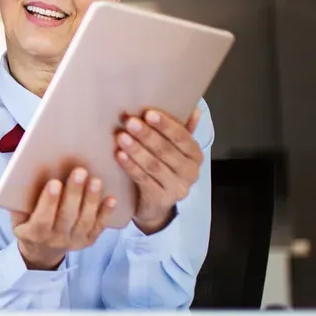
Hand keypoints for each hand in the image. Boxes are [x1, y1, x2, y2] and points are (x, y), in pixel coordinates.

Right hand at [10, 167, 115, 269]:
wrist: (42, 251)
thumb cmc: (28, 226)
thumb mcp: (18, 219)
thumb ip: (20, 204)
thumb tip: (24, 178)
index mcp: (35, 234)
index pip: (43, 219)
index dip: (49, 201)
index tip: (54, 182)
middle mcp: (56, 240)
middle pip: (67, 216)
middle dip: (74, 193)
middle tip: (80, 172)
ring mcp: (74, 241)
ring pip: (84, 220)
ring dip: (91, 200)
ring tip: (95, 181)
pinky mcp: (88, 240)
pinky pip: (98, 227)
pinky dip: (105, 213)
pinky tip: (111, 198)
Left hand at [115, 107, 203, 233]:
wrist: (156, 206)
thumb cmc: (164, 171)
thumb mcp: (175, 151)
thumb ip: (183, 131)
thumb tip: (195, 109)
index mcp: (195, 156)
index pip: (183, 137)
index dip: (166, 125)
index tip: (148, 113)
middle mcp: (190, 172)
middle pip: (166, 151)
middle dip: (147, 135)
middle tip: (130, 122)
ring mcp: (176, 188)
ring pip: (154, 165)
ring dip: (137, 150)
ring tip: (121, 137)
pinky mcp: (160, 199)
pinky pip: (143, 180)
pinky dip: (131, 167)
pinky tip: (120, 156)